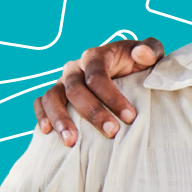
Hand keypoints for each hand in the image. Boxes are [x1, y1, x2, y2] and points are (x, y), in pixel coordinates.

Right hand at [34, 38, 164, 145]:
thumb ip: (150, 50)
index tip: (130, 117)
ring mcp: (62, 82)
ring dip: (60, 119)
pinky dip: (41, 115)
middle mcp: (75, 68)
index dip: (112, 97)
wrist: (124, 70)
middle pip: (76, 89)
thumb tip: (140, 53)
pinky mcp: (55, 94)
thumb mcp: (150, 53)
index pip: (98, 76)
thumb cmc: (138, 64)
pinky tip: (46, 133)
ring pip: (53, 97)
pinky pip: (41, 102)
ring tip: (72, 142)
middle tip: (111, 132)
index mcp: (96, 56)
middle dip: (93, 112)